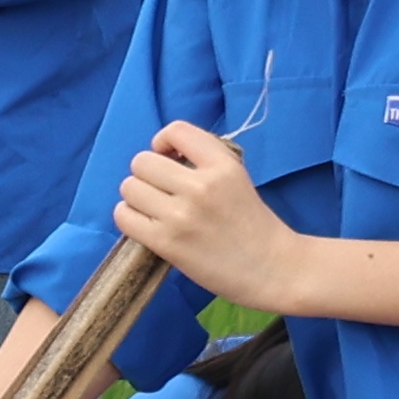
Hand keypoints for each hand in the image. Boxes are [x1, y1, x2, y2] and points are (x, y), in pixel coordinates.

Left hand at [112, 118, 310, 309]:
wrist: (274, 269)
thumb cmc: (254, 225)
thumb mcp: (237, 178)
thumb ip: (204, 162)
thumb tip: (160, 154)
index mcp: (223, 166)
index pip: (176, 130)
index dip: (163, 142)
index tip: (170, 158)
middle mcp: (201, 186)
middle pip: (142, 162)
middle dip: (147, 174)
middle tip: (162, 191)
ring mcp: (182, 215)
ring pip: (129, 188)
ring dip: (136, 197)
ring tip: (155, 209)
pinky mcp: (167, 242)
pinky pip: (124, 216)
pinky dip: (130, 218)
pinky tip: (147, 224)